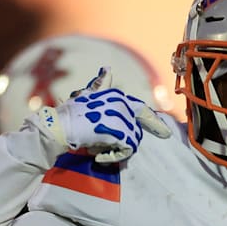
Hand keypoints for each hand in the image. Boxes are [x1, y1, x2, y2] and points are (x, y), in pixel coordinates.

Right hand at [37, 67, 170, 162]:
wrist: (59, 126)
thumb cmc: (70, 113)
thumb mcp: (86, 96)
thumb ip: (100, 85)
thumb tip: (107, 68)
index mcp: (116, 95)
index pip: (141, 109)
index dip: (154, 122)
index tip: (166, 134)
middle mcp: (122, 103)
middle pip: (135, 130)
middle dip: (123, 142)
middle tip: (102, 148)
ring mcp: (121, 117)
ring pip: (132, 141)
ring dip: (116, 149)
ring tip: (98, 148)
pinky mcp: (119, 132)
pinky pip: (127, 150)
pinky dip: (114, 157)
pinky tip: (99, 157)